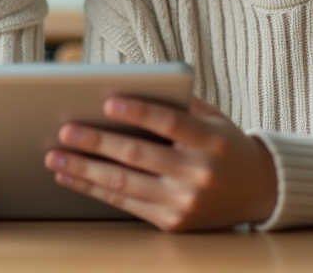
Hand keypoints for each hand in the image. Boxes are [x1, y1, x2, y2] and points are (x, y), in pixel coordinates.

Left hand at [45, 96, 276, 231]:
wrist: (258, 190)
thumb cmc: (223, 143)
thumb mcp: (212, 118)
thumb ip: (177, 104)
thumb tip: (126, 88)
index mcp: (211, 141)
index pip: (170, 122)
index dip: (139, 111)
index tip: (107, 100)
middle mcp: (198, 174)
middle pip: (138, 155)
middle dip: (96, 142)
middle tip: (64, 130)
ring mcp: (184, 203)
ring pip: (124, 184)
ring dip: (84, 169)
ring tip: (54, 156)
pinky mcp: (172, 223)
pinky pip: (125, 204)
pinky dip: (93, 189)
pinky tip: (71, 176)